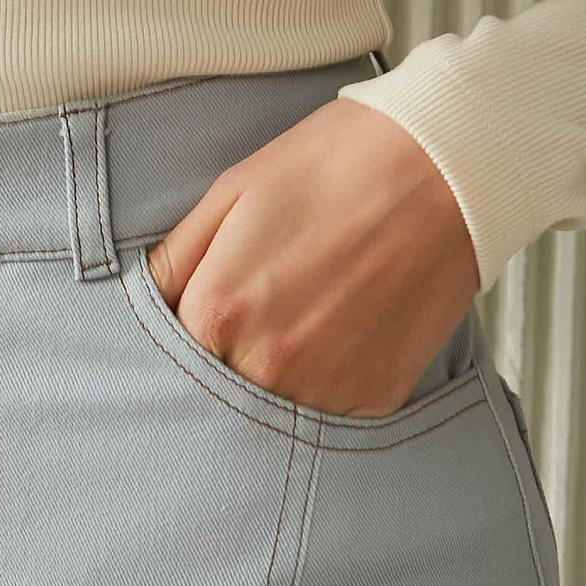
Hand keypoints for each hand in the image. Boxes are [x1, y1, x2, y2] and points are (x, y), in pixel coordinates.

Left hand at [144, 97, 480, 417]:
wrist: (442, 166)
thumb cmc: (335, 166)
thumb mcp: (230, 194)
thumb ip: (174, 263)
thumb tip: (143, 306)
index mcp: (218, 312)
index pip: (167, 360)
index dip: (182, 340)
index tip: (201, 323)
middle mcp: (266, 364)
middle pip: (215, 397)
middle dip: (222, 369)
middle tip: (253, 326)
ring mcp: (323, 390)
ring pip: (270, 417)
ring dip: (271, 389)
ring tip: (299, 331)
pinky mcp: (372, 400)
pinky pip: (328, 419)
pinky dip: (324, 393)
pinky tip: (339, 343)